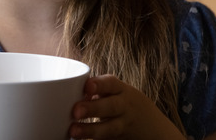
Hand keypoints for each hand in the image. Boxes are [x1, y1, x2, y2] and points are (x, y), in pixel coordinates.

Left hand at [70, 75, 184, 139]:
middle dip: (93, 108)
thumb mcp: (118, 92)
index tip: (87, 86)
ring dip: (91, 130)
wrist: (154, 128)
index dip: (99, 84)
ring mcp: (124, 125)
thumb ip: (97, 90)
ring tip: (73, 131)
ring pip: (110, 128)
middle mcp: (125, 107)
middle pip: (111, 106)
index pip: (111, 83)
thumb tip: (62, 91)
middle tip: (75, 111)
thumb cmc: (124, 104)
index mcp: (122, 90)